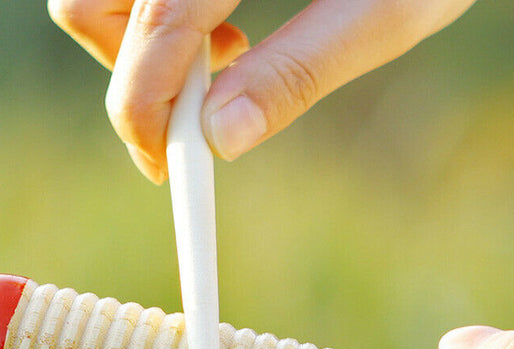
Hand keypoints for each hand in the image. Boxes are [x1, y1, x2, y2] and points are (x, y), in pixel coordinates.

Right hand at [48, 0, 475, 182]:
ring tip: (227, 53)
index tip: (163, 167)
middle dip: (131, 72)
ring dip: (141, 39)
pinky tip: (220, 17)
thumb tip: (220, 140)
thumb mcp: (383, 13)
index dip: (142, 111)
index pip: (154, 25)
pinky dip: (154, 10)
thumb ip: (296, 72)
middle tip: (196, 107)